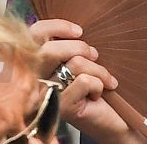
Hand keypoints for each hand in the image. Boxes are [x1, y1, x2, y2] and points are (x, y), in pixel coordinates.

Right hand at [30, 20, 136, 143]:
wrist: (112, 120)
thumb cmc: (96, 90)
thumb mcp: (82, 64)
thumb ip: (71, 49)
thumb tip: (76, 30)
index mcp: (38, 67)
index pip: (34, 38)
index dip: (55, 27)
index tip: (79, 31)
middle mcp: (36, 83)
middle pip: (51, 50)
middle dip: (81, 48)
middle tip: (95, 56)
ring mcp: (46, 97)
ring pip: (74, 63)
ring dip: (98, 70)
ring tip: (102, 81)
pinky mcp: (61, 107)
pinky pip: (84, 80)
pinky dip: (99, 83)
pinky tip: (97, 95)